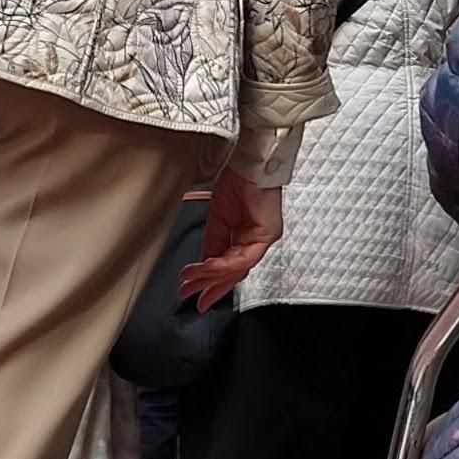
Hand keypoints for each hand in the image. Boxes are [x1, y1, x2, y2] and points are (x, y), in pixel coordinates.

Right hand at [178, 172, 282, 308]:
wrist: (248, 162)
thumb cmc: (237, 181)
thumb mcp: (217, 219)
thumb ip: (212, 245)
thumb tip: (200, 266)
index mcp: (245, 236)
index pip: (229, 266)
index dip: (211, 282)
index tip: (195, 295)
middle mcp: (256, 241)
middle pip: (234, 272)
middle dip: (210, 286)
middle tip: (191, 296)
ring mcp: (264, 239)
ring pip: (237, 268)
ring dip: (211, 276)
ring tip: (191, 280)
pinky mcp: (268, 234)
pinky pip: (244, 257)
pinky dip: (222, 264)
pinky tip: (206, 266)